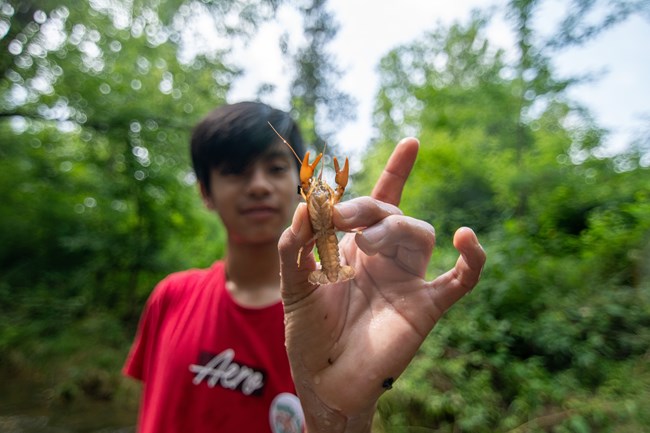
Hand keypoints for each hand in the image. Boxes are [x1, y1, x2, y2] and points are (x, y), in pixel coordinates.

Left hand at [278, 138, 485, 432]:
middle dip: (365, 208)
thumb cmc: (309, 332)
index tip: (413, 142)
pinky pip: (462, 279)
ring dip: (393, 228)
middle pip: (391, 213)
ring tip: (363, 242)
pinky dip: (472, 260)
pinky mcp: (426, 306)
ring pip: (419, 234)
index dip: (397, 172)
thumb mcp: (293, 283)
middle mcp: (385, 258)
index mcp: (356, 247)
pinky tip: (467, 238)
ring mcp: (409, 280)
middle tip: (338, 218)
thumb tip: (305, 207)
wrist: (324, 379)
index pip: (379, 202)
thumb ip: (295, 245)